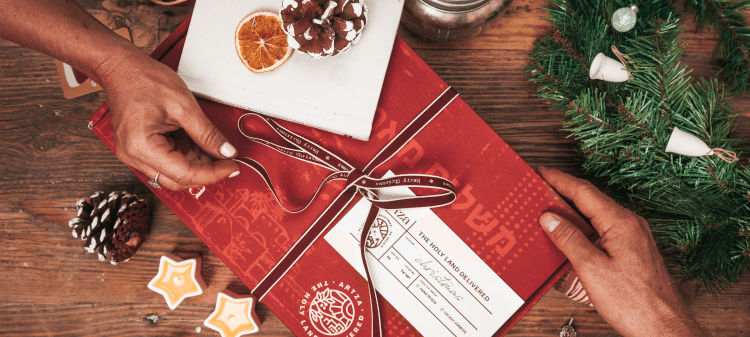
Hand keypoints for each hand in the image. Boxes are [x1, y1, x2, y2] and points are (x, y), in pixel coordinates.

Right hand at [99, 52, 239, 189]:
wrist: (122, 68)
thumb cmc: (144, 79)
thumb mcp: (184, 106)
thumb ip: (207, 133)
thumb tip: (226, 152)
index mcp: (142, 147)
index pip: (184, 174)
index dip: (213, 174)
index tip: (232, 167)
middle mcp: (134, 156)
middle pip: (178, 179)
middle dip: (206, 171)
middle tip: (228, 160)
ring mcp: (134, 154)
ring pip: (173, 173)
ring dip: (196, 164)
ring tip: (214, 148)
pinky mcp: (138, 149)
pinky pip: (166, 162)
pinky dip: (185, 156)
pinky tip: (198, 145)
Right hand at [536, 167, 705, 336]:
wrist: (662, 327)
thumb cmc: (634, 303)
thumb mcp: (591, 269)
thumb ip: (569, 239)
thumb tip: (550, 218)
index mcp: (620, 223)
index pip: (584, 192)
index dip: (559, 180)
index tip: (541, 172)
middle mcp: (630, 225)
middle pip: (590, 201)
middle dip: (563, 193)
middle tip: (540, 189)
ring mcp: (633, 238)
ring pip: (596, 216)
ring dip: (572, 212)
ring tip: (548, 211)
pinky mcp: (632, 251)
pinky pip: (603, 230)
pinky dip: (583, 228)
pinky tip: (570, 236)